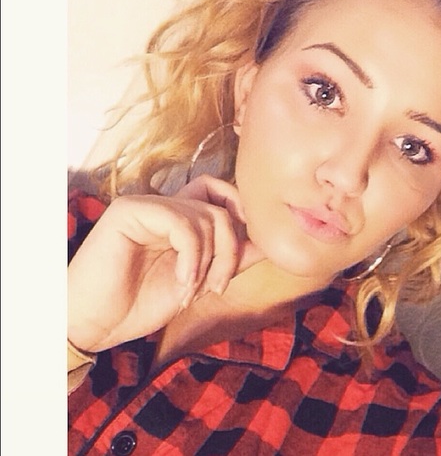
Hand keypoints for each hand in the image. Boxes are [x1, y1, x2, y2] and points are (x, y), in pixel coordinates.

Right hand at [67, 175, 263, 352]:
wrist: (96, 324)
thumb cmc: (140, 304)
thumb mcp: (198, 281)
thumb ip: (229, 260)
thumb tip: (267, 244)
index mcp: (179, 218)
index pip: (220, 194)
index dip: (241, 216)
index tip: (246, 254)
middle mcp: (165, 206)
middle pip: (220, 205)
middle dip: (230, 248)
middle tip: (217, 285)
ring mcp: (148, 205)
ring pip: (206, 216)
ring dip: (209, 260)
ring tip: (193, 290)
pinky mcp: (130, 211)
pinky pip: (182, 224)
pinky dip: (191, 257)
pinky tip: (182, 282)